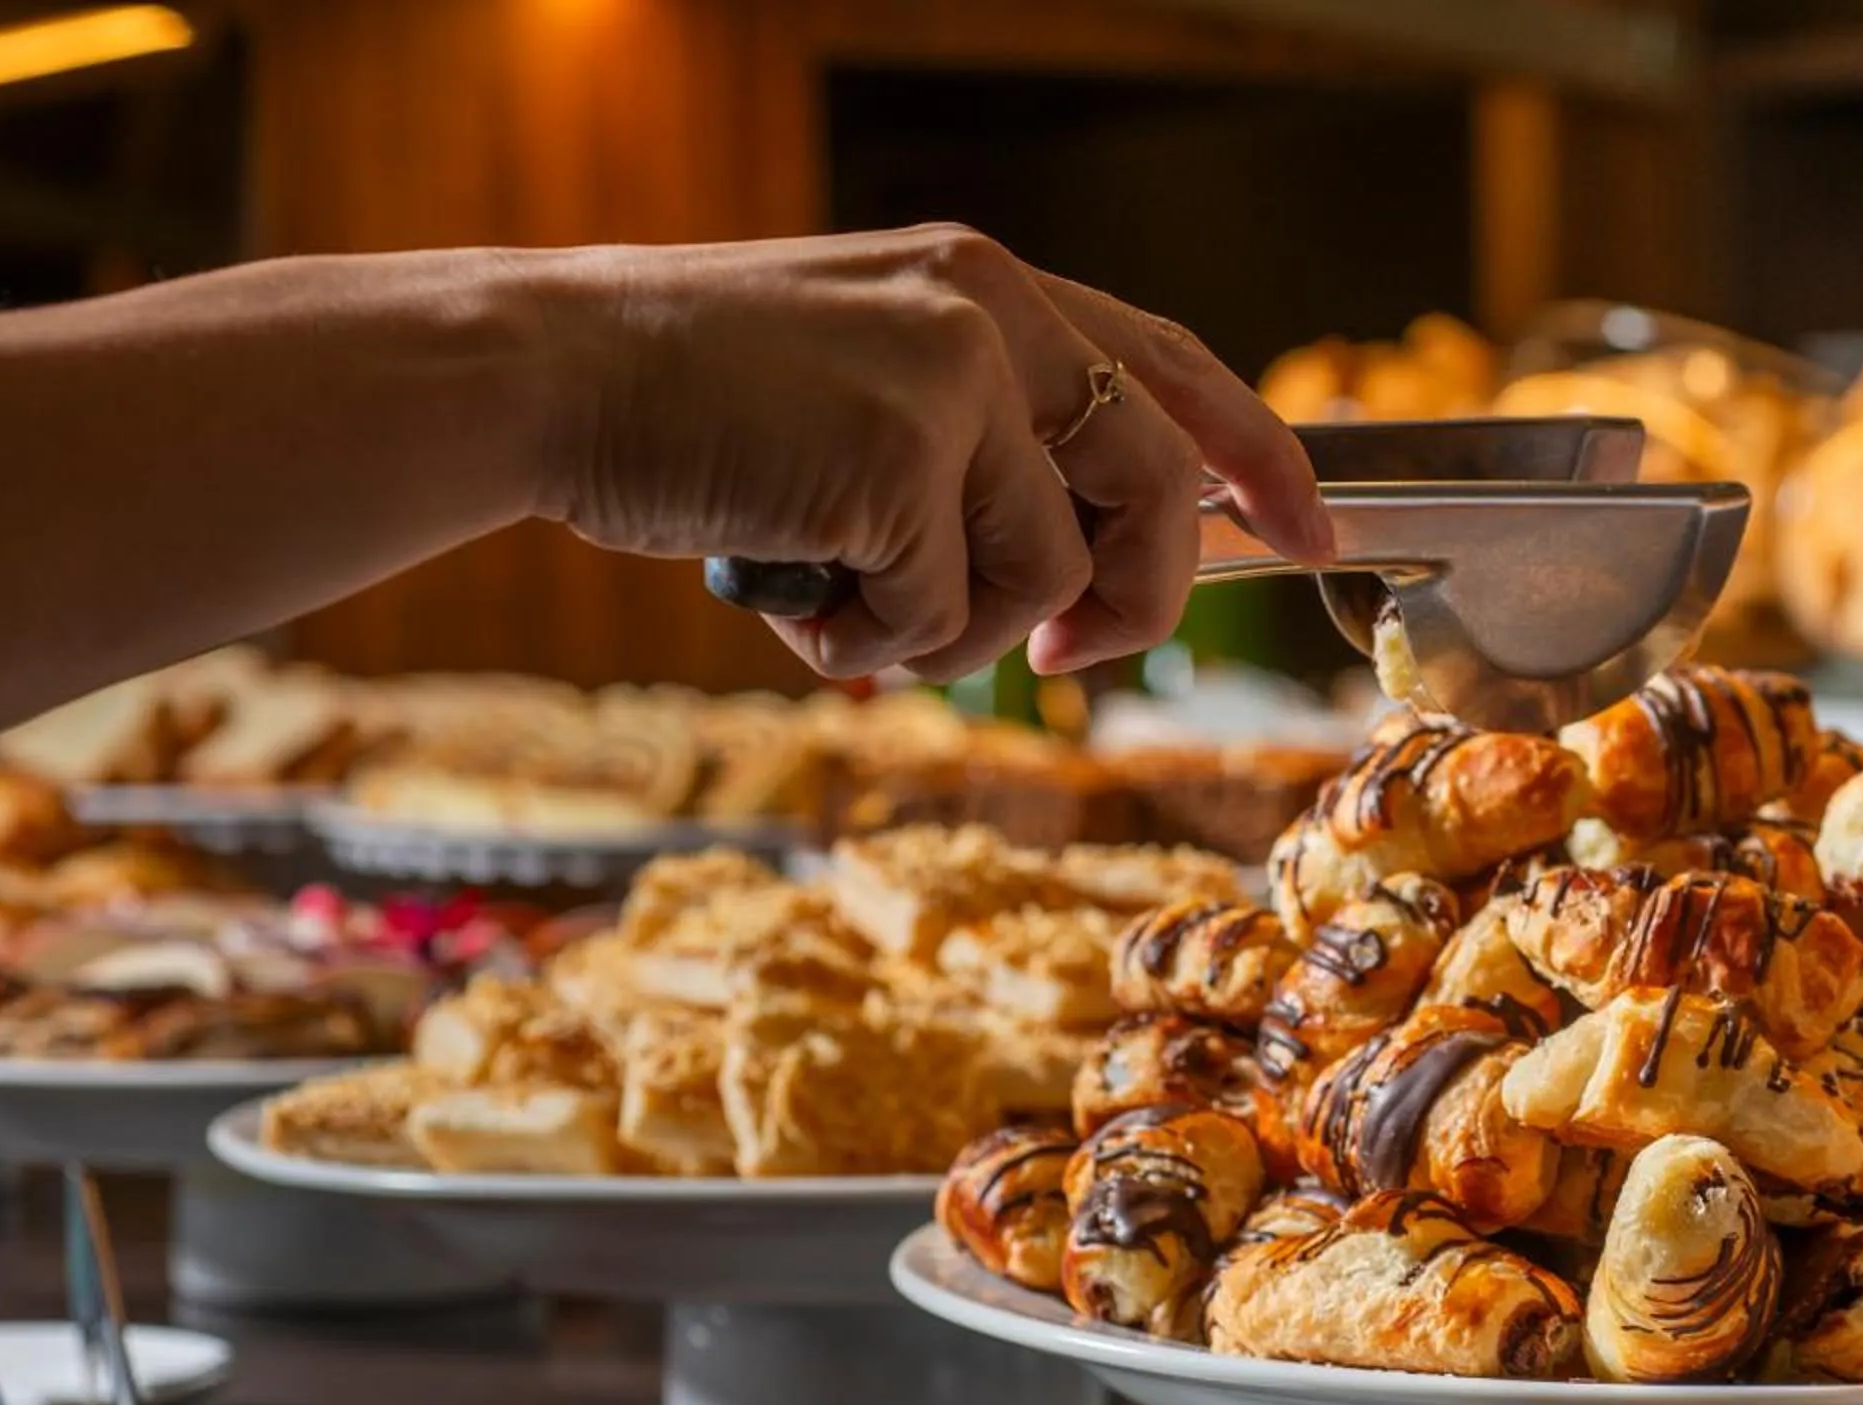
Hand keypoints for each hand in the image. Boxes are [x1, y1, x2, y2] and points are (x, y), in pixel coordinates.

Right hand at [531, 227, 1331, 678]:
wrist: (550, 376)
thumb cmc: (693, 401)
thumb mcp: (864, 376)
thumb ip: (980, 438)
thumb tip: (1081, 573)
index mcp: (984, 283)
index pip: (1171, 364)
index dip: (1258, 454)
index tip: (1312, 530)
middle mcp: (985, 314)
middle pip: (1150, 491)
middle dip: (1128, 606)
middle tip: (1060, 665)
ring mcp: (946, 384)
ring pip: (1038, 581)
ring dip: (949, 638)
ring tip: (846, 602)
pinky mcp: (896, 465)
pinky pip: (942, 618)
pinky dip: (871, 645)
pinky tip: (796, 597)